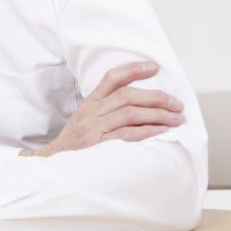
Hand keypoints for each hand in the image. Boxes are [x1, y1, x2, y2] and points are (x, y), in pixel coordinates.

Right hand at [23, 61, 183, 156]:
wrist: (54, 164)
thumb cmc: (75, 144)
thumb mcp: (85, 121)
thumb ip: (107, 111)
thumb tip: (142, 106)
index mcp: (89, 103)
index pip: (111, 78)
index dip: (133, 70)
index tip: (153, 67)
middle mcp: (91, 112)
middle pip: (126, 95)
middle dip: (156, 97)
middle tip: (177, 104)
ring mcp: (93, 128)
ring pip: (129, 113)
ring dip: (157, 115)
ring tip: (176, 119)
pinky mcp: (98, 145)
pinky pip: (127, 135)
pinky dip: (148, 132)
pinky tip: (162, 132)